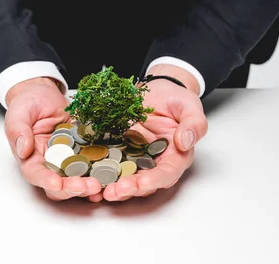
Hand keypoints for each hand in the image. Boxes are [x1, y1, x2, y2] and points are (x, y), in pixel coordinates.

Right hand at [4, 78, 101, 200]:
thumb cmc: (28, 104)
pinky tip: (111, 176)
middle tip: (85, 185)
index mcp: (31, 157)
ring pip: (77, 178)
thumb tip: (23, 149)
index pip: (36, 174)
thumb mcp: (19, 113)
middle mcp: (50, 162)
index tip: (56, 184)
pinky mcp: (83, 149)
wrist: (44, 94)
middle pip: (58, 184)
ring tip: (99, 185)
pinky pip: (92, 163)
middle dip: (71, 188)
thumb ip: (18, 130)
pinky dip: (100, 171)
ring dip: (87, 185)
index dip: (46, 181)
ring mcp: (68, 158)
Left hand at [100, 72, 207, 201]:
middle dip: (128, 188)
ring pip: (123, 176)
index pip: (167, 174)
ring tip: (97, 189)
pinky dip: (97, 168)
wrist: (158, 88)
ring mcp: (134, 156)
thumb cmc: (176, 98)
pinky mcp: (118, 147)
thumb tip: (185, 142)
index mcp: (175, 156)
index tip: (142, 183)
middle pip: (143, 182)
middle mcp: (154, 161)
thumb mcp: (190, 106)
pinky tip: (85, 173)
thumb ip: (193, 124)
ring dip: (111, 184)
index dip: (155, 180)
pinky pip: (107, 159)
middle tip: (113, 191)